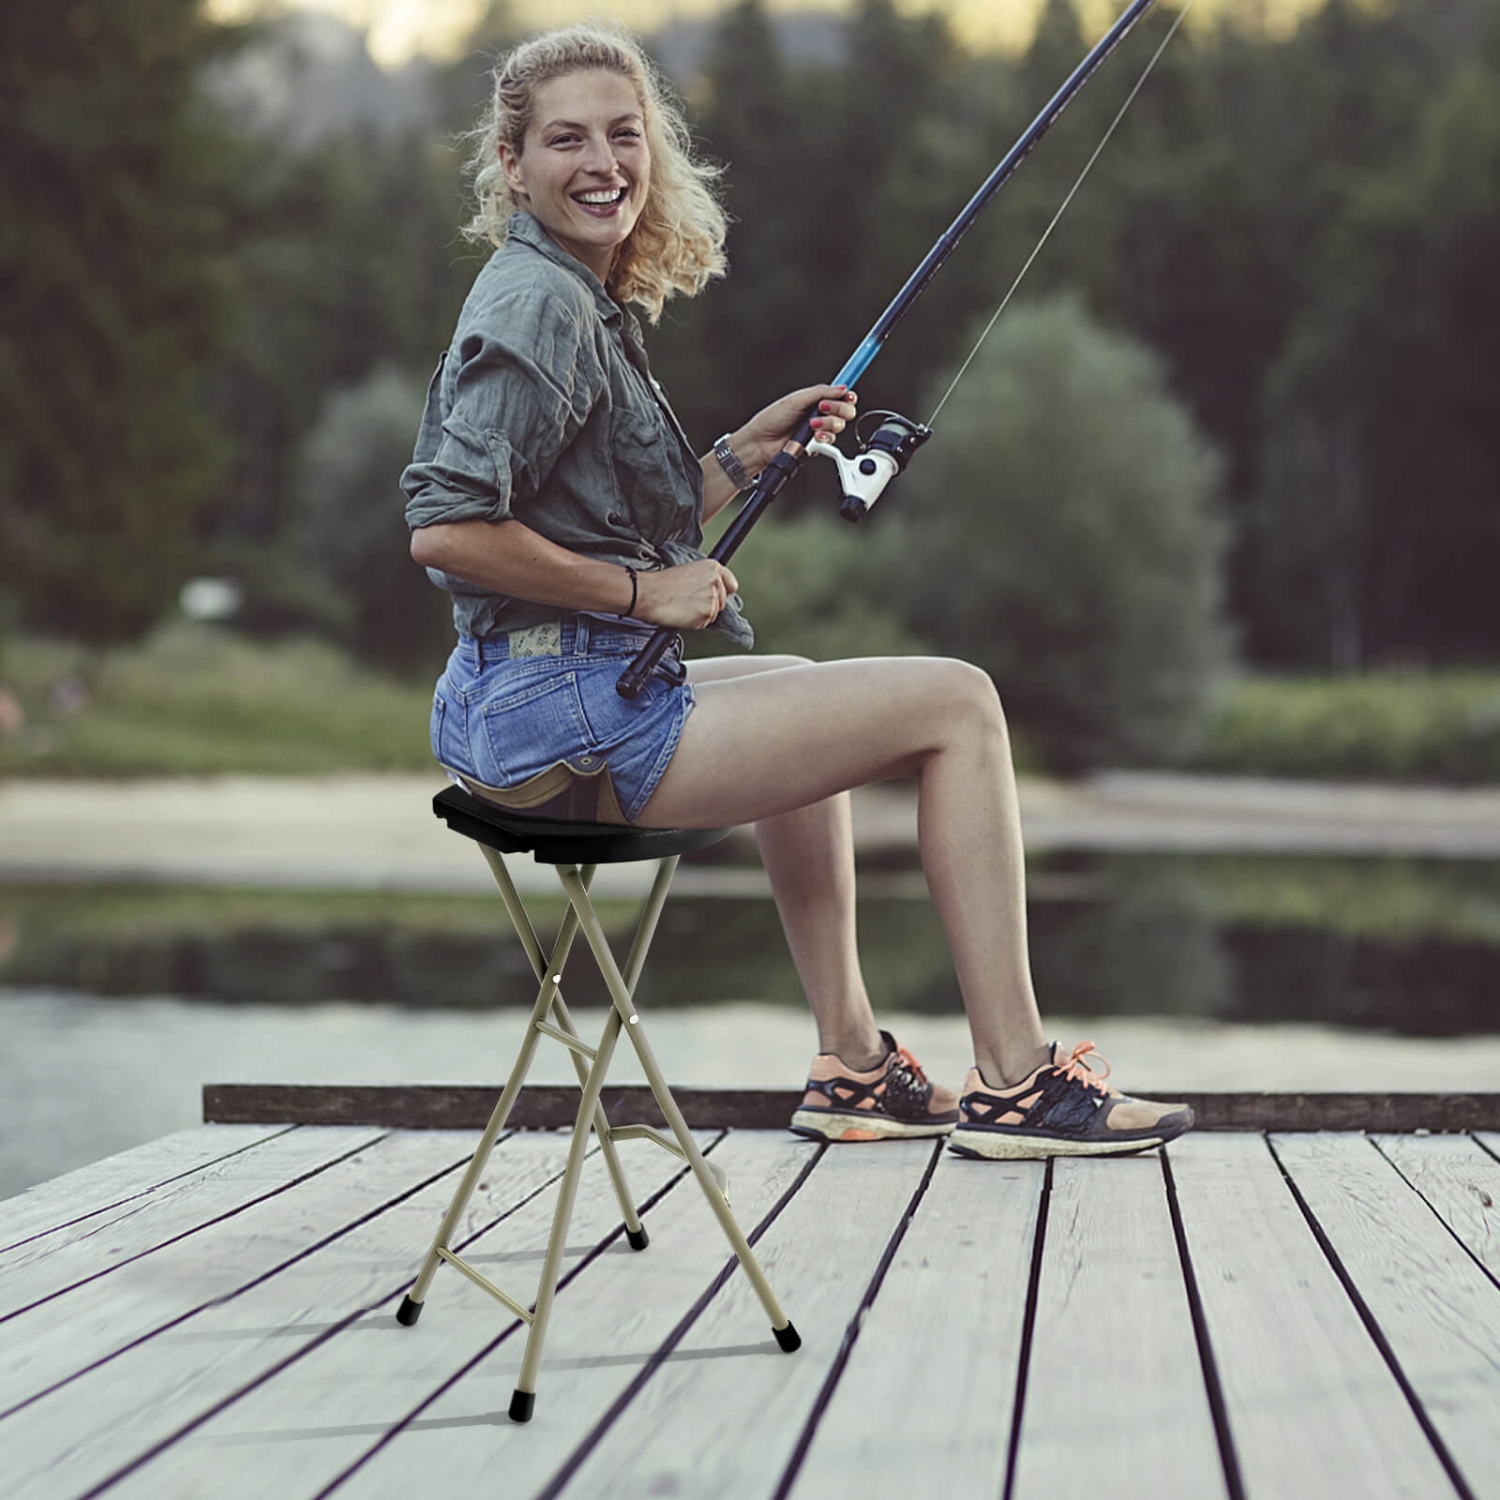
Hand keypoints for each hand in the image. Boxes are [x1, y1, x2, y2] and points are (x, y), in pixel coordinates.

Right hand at [634, 558, 739, 629]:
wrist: (649, 593)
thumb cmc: (662, 584)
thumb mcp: (688, 571)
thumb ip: (705, 579)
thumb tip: (712, 590)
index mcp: (712, 567)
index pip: (731, 584)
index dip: (723, 592)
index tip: (715, 596)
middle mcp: (716, 581)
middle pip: (723, 601)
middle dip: (710, 605)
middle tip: (690, 602)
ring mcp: (713, 598)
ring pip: (715, 614)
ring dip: (702, 614)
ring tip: (684, 606)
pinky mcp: (707, 613)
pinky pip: (706, 623)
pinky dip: (696, 623)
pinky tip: (683, 614)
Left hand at [733, 384, 857, 472]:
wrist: (761, 443)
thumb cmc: (771, 420)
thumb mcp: (797, 400)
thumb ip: (821, 392)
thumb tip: (841, 388)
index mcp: (814, 400)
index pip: (839, 395)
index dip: (847, 395)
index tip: (848, 395)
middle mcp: (819, 414)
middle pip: (845, 411)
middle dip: (838, 409)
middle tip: (823, 408)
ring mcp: (819, 430)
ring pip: (839, 426)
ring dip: (828, 424)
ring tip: (811, 425)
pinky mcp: (817, 445)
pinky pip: (831, 442)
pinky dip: (824, 438)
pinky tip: (813, 436)